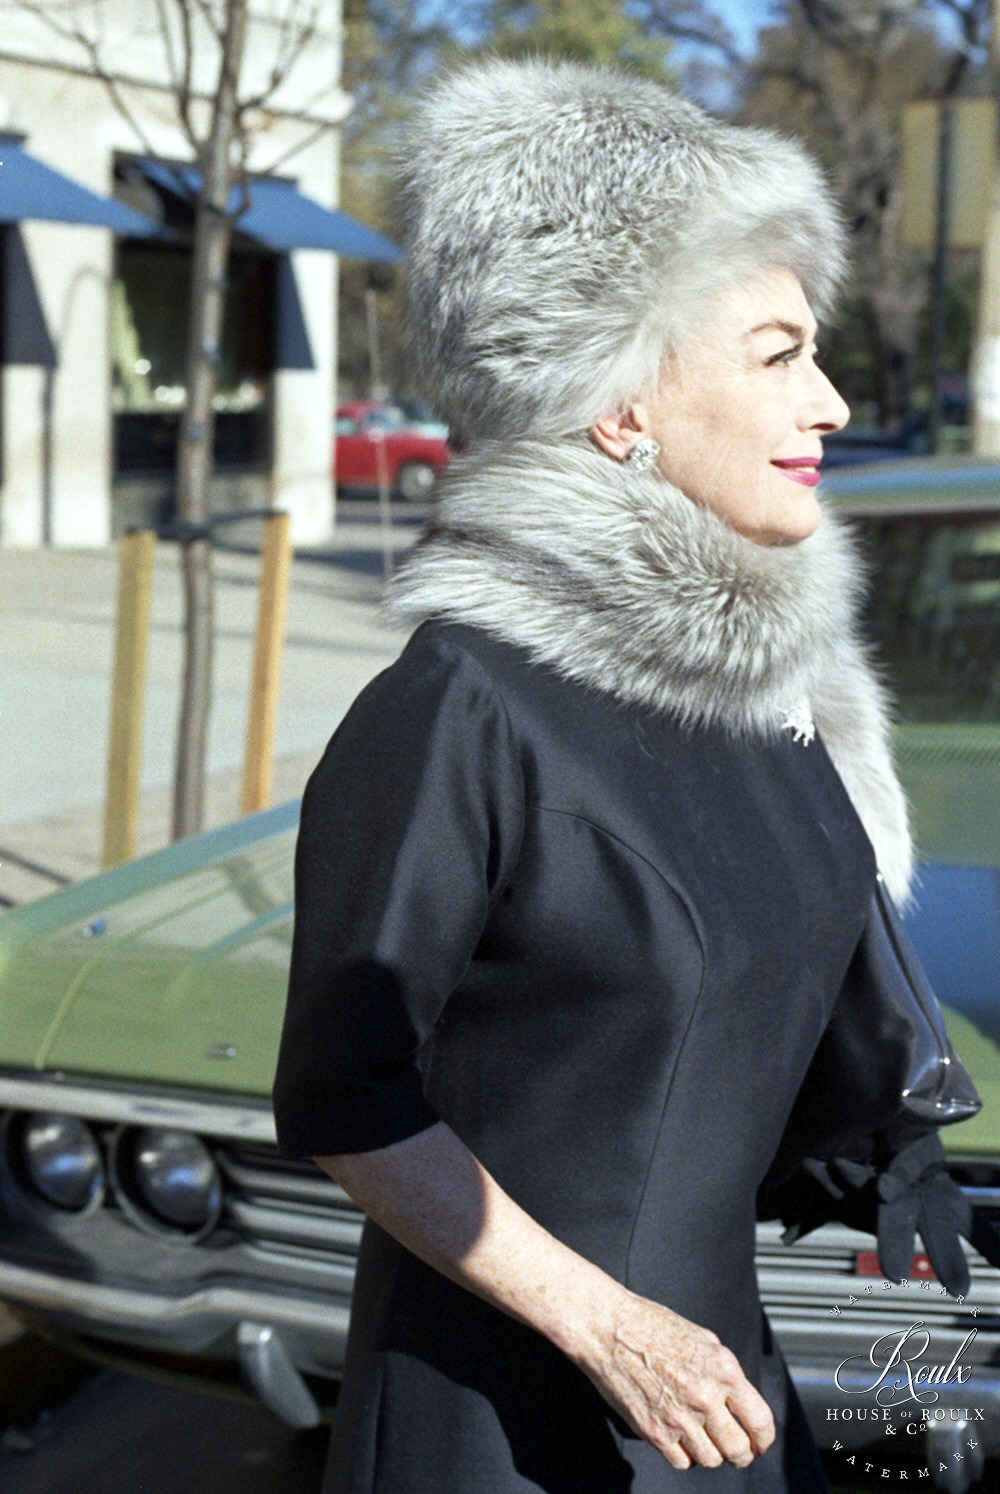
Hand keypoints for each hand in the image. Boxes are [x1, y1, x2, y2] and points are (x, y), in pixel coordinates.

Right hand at [579, 1287, 775, 1470]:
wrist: (608, 1329)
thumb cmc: (650, 1325)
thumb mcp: (702, 1338)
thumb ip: (723, 1371)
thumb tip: (737, 1399)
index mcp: (723, 1370)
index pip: (760, 1421)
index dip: (764, 1439)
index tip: (760, 1442)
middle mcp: (704, 1397)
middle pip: (738, 1449)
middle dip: (741, 1453)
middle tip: (735, 1449)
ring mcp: (679, 1417)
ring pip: (711, 1460)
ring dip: (711, 1453)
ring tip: (702, 1438)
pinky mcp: (654, 1432)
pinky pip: (681, 1462)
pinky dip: (684, 1455)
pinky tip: (679, 1438)